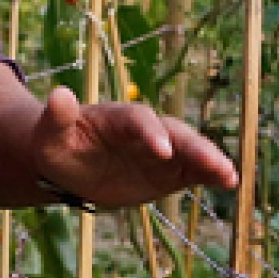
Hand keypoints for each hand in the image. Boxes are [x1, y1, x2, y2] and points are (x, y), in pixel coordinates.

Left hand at [32, 87, 236, 208]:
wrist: (69, 165)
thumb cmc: (57, 146)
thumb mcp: (49, 136)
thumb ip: (56, 118)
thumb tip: (58, 95)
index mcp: (118, 118)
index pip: (139, 121)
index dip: (151, 133)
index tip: (161, 151)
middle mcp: (146, 131)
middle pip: (174, 133)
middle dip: (194, 148)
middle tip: (214, 164)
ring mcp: (160, 151)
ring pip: (189, 151)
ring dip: (210, 161)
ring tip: (229, 176)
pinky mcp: (168, 171)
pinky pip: (193, 171)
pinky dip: (211, 174)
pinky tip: (229, 183)